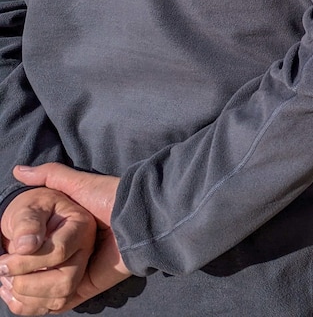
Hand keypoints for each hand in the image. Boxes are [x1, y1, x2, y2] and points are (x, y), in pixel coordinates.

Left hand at [0, 187, 95, 315]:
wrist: (33, 219)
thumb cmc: (33, 209)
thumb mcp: (29, 207)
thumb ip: (27, 222)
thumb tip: (26, 246)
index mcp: (81, 226)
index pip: (59, 251)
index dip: (26, 262)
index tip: (2, 262)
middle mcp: (86, 251)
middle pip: (65, 282)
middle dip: (27, 284)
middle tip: (4, 273)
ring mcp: (79, 270)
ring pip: (59, 299)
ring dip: (25, 297)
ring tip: (6, 281)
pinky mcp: (67, 285)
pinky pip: (50, 308)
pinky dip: (26, 305)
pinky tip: (11, 290)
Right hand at [10, 165, 130, 310]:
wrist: (138, 217)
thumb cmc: (110, 198)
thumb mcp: (79, 184)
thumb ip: (51, 176)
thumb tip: (18, 169)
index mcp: (69, 236)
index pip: (31, 254)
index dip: (12, 259)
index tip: (0, 258)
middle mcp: (72, 256)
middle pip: (31, 278)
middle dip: (13, 277)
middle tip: (2, 269)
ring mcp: (78, 273)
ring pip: (41, 293)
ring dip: (25, 289)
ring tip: (11, 282)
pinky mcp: (86, 287)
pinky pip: (58, 303)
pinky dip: (40, 303)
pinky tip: (23, 293)